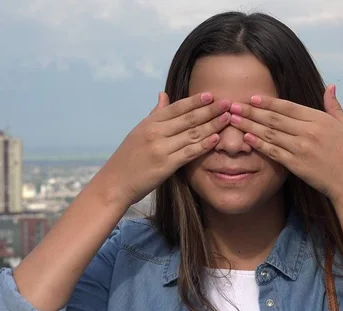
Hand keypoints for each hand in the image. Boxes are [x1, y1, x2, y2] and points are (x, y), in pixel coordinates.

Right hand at [94, 92, 230, 205]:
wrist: (115, 183)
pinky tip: (216, 139)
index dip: (195, 101)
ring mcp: (160, 148)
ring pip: (192, 134)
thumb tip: (163, 95)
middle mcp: (155, 133)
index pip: (176, 107)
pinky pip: (189, 152)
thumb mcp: (139, 131)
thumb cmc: (128, 158)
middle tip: (227, 103)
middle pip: (188, 118)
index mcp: (149, 123)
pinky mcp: (165, 165)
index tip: (211, 95)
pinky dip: (204, 145)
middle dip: (210, 110)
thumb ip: (155, 114)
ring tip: (228, 118)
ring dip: (212, 125)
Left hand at [228, 85, 342, 202]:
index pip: (288, 107)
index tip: (252, 97)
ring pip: (270, 134)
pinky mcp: (296, 165)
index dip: (268, 102)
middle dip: (251, 111)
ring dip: (249, 126)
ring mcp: (301, 148)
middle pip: (274, 119)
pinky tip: (246, 138)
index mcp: (319, 120)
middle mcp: (308, 132)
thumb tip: (330, 86)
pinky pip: (273, 152)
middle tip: (233, 105)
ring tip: (233, 120)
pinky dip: (259, 144)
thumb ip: (334, 106)